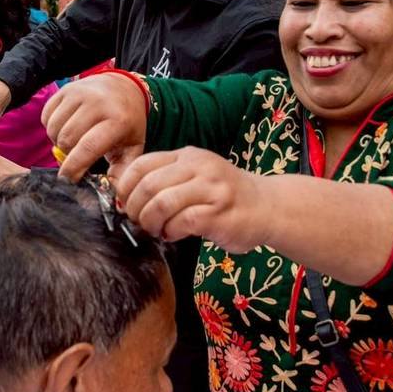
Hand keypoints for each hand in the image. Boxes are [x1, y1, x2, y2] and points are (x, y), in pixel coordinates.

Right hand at [42, 73, 148, 180]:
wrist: (123, 87)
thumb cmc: (128, 122)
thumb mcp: (133, 147)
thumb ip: (123, 172)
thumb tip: (112, 198)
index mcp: (117, 120)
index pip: (88, 148)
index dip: (74, 167)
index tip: (69, 180)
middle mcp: (97, 103)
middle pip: (67, 140)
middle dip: (66, 156)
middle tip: (74, 158)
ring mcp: (79, 93)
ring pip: (54, 129)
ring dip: (58, 142)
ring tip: (72, 142)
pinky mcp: (65, 89)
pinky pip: (46, 116)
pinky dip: (51, 127)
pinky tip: (66, 128)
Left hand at [116, 147, 268, 251]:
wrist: (268, 207)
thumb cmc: (225, 197)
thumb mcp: (195, 177)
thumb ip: (166, 182)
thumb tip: (125, 200)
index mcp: (187, 156)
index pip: (141, 165)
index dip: (125, 188)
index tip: (124, 204)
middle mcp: (199, 167)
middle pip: (147, 185)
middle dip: (135, 209)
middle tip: (138, 222)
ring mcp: (211, 188)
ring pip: (161, 203)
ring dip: (151, 223)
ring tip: (157, 230)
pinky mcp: (219, 212)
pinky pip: (181, 222)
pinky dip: (171, 232)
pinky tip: (174, 234)